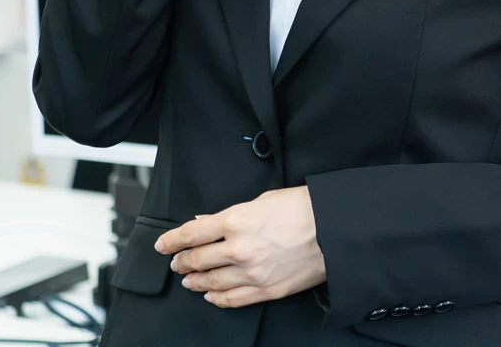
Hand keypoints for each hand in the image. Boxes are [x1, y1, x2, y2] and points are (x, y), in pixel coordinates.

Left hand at [155, 187, 325, 308]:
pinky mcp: (266, 290)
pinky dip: (217, 299)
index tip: (163, 245)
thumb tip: (208, 222)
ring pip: (210, 282)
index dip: (172, 240)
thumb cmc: (306, 208)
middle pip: (197, 260)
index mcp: (236, 220)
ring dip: (195, 281)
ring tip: (189, 280)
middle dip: (182, 261)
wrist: (337, 230)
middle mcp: (239, 249)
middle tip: (177, 262)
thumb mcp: (264, 200)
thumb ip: (232, 213)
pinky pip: (232, 299)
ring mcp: (251, 273)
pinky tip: (211, 296)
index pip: (192, 233)